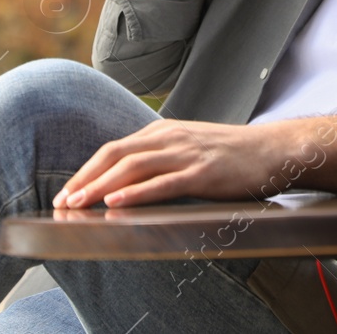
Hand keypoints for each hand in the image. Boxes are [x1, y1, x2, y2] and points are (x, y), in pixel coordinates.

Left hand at [53, 118, 304, 208]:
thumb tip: (131, 179)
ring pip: (132, 168)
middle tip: (62, 202)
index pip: (114, 148)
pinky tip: (117, 204)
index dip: (87, 169)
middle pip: (115, 155)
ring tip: (79, 204)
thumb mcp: (190, 147)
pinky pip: (163, 183)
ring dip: (101, 187)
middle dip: (85, 179)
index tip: (67, 190)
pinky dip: (135, 194)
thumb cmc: (232, 154)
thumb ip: (162, 157)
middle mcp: (170, 138)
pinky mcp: (203, 173)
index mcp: (164, 132)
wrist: (274, 150)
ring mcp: (186, 154)